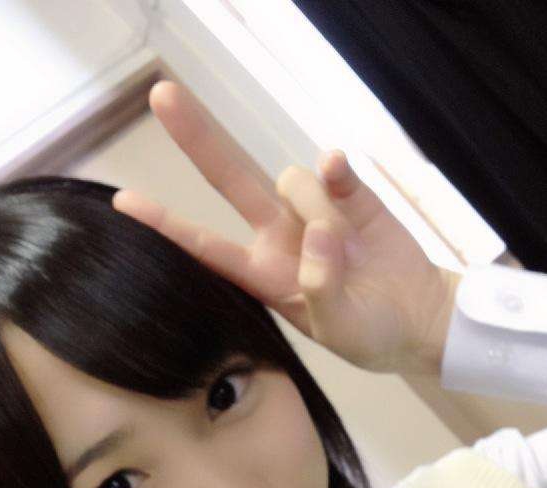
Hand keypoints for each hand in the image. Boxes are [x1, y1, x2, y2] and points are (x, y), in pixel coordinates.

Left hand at [113, 80, 460, 376]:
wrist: (423, 319)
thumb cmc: (371, 334)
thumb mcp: (340, 329)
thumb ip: (323, 288)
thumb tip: (320, 231)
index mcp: (265, 276)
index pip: (208, 248)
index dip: (167, 226)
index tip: (124, 204)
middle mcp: (280, 236)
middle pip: (230, 179)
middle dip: (198, 138)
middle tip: (162, 94)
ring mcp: (313, 210)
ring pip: (291, 178)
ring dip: (314, 206)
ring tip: (348, 248)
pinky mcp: (349, 194)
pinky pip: (330, 166)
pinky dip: (335, 168)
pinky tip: (342, 176)